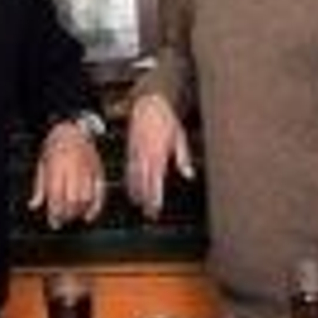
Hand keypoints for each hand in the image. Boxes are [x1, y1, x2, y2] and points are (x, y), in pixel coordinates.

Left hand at [30, 121, 105, 228]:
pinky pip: (100, 193)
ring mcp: (88, 170)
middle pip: (72, 199)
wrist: (73, 130)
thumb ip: (39, 187)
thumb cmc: (55, 147)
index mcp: (57, 165)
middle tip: (62, 221)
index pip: (56, 194)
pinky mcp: (99, 172)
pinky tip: (88, 216)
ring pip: (86, 198)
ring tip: (72, 217)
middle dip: (67, 214)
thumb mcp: (41, 164)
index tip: (53, 222)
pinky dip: (96, 208)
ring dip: (79, 212)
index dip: (55, 212)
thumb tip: (34, 206)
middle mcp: (74, 168)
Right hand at [125, 94, 194, 218]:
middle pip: (143, 182)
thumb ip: (183, 157)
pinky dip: (130, 180)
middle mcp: (145, 154)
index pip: (155, 181)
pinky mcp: (131, 148)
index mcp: (158, 153)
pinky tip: (132, 187)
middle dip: (145, 200)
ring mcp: (136, 152)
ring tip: (139, 204)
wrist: (150, 103)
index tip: (156, 209)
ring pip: (133, 177)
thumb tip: (188, 174)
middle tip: (149, 213)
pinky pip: (128, 168)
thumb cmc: (167, 119)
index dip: (155, 198)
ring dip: (136, 192)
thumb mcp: (180, 137)